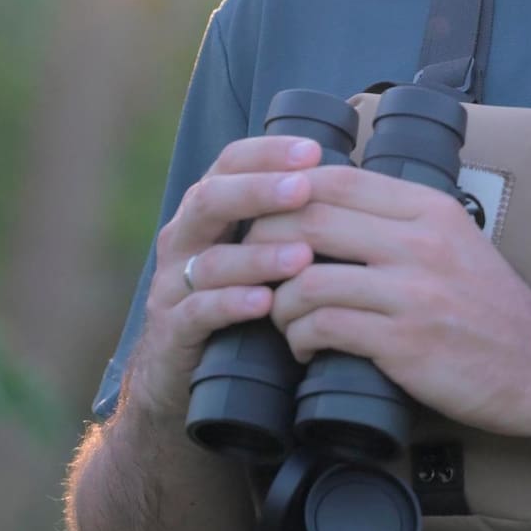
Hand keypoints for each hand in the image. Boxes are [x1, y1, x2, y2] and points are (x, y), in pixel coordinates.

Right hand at [130, 138, 319, 422]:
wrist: (186, 380)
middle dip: (258, 191)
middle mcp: (184, 239)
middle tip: (303, 189)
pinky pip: (197, 313)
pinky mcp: (171, 332)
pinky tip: (263, 303)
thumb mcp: (263, 249)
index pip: (230, 163)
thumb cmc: (243, 299)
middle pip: (210, 200)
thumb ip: (292, 216)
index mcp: (208, 210)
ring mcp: (172, 286)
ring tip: (302, 256)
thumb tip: (359, 180)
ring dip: (257, 256)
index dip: (268, 153)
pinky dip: (230, 305)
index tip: (313, 150)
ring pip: (209, 260)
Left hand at [249, 165, 530, 438]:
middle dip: (264, 244)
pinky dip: (299, 337)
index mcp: (429, 208)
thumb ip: (402, 220)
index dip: (285, 194)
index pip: (336, 179)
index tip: (265, 218)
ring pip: (307, 278)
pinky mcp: (405, 342)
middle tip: (253, 268)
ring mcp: (412, 291)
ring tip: (281, 317)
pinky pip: (324, 327)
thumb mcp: (455, 240)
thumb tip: (330, 206)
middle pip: (310, 219)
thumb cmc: (490, 307)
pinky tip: (304, 347)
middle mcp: (420, 241)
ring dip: (277, 303)